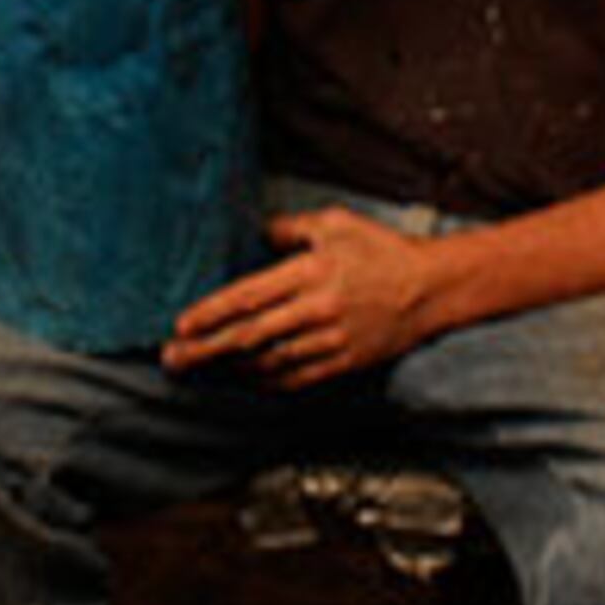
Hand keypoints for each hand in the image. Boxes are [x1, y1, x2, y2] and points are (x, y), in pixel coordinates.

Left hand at [160, 207, 440, 389]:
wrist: (432, 288)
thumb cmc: (382, 250)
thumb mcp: (336, 223)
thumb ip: (292, 228)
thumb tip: (259, 232)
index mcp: (310, 273)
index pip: (248, 297)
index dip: (210, 313)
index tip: (182, 325)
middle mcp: (316, 310)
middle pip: (249, 335)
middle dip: (205, 349)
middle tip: (173, 359)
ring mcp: (330, 340)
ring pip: (268, 361)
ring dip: (229, 368)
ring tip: (201, 369)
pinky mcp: (344, 362)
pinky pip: (296, 377)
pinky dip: (266, 380)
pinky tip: (244, 379)